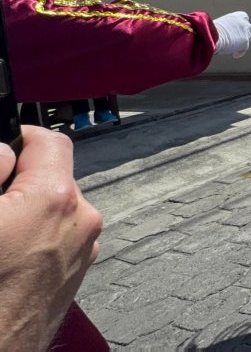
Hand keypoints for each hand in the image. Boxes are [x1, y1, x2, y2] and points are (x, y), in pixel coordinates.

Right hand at [0, 126, 102, 350]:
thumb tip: (5, 151)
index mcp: (55, 199)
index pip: (50, 141)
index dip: (21, 136)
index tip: (5, 143)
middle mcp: (81, 221)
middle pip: (52, 177)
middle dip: (19, 182)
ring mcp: (83, 250)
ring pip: (54, 209)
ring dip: (26, 211)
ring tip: (0, 237)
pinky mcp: (77, 272)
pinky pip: (57, 237)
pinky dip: (34, 237)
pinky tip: (8, 257)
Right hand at [213, 11, 250, 57]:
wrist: (212, 36)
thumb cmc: (210, 31)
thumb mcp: (219, 24)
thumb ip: (225, 27)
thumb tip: (223, 33)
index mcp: (235, 16)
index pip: (244, 16)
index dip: (242, 22)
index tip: (238, 27)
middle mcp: (243, 22)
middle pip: (248, 27)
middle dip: (244, 31)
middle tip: (238, 37)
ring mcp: (245, 32)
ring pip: (249, 37)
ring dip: (244, 41)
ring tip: (236, 46)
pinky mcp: (245, 41)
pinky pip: (245, 48)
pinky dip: (240, 52)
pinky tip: (235, 55)